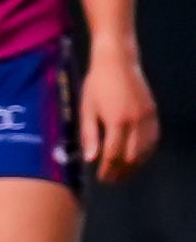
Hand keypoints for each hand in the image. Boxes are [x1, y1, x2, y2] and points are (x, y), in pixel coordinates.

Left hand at [81, 50, 159, 183]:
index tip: (102, 178)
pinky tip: (136, 158)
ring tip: (122, 172)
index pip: (114, 154)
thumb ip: (90, 134)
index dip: (108, 170)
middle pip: (131, 157)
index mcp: (117, 121)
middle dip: (121, 171)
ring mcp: (148, 118)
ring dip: (134, 165)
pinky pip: (153, 140)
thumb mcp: (87, 108)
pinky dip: (145, 152)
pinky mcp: (153, 114)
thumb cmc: (97, 85)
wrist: (118, 62)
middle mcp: (136, 122)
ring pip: (145, 151)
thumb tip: (91, 159)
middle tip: (110, 179)